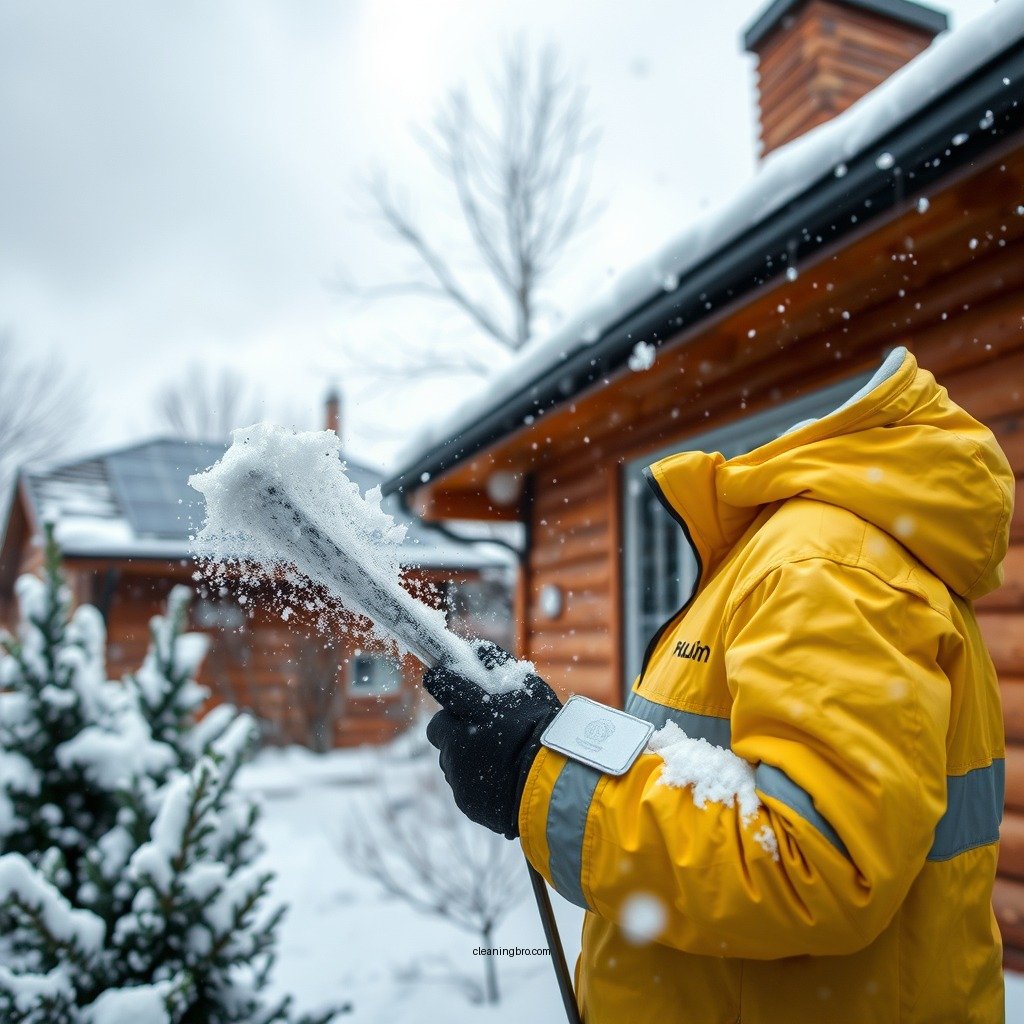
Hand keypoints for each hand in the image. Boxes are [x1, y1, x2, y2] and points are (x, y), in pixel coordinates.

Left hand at [424, 643, 561, 838]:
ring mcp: (460, 774)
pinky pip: (462, 783)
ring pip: (450, 757)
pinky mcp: (465, 799)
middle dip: (452, 724)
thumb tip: (476, 650)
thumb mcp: (529, 689)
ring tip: (496, 755)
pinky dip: (475, 779)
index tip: (439, 677)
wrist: (562, 788)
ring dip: (465, 753)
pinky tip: (499, 777)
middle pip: (438, 727)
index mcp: (476, 712)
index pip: (442, 686)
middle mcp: (460, 743)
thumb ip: (498, 667)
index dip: (440, 680)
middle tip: (477, 725)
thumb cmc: (548, 733)